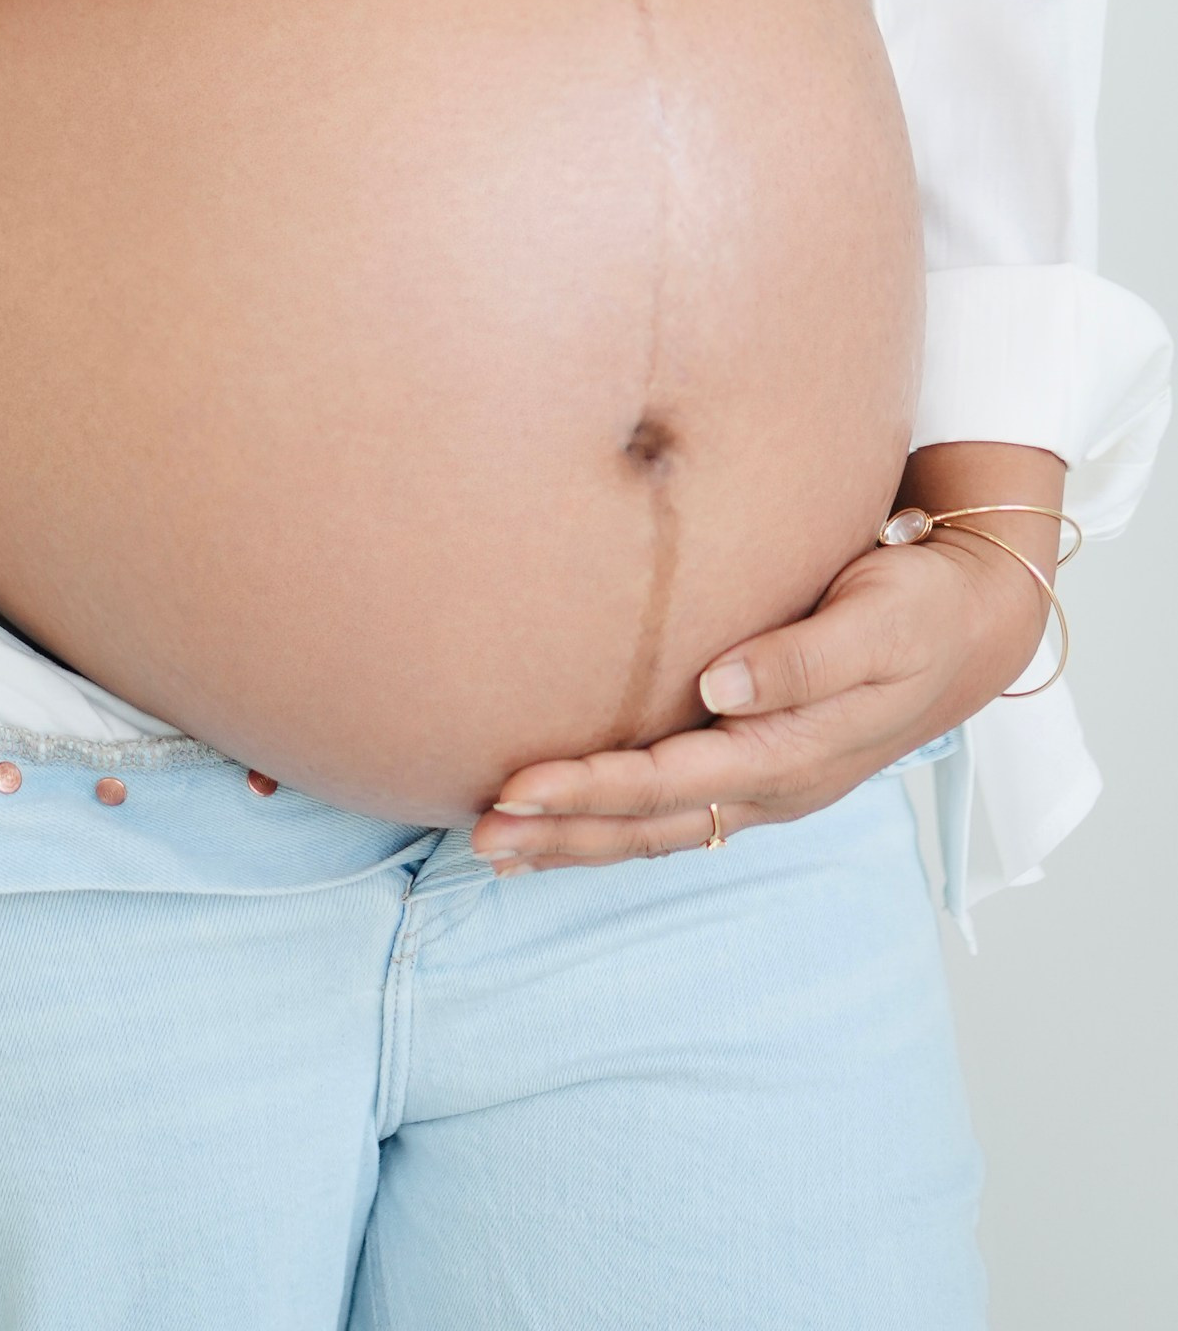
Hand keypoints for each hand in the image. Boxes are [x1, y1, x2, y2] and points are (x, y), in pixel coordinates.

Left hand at [471, 443, 1067, 869]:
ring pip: (657, 830)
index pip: (672, 783)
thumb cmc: (918, 606)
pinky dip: (614, 824)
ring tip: (496, 846)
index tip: (517, 786)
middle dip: (563, 833)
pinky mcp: (760, 768)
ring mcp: (767, 786)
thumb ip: (801, 658)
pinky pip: (675, 813)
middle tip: (479, 835)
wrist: (973, 623)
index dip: (593, 789)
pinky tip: (565, 823)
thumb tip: (720, 687)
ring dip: (577, 841)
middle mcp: (774, 785)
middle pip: (652, 825)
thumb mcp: (876, 621)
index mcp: (794, 754)